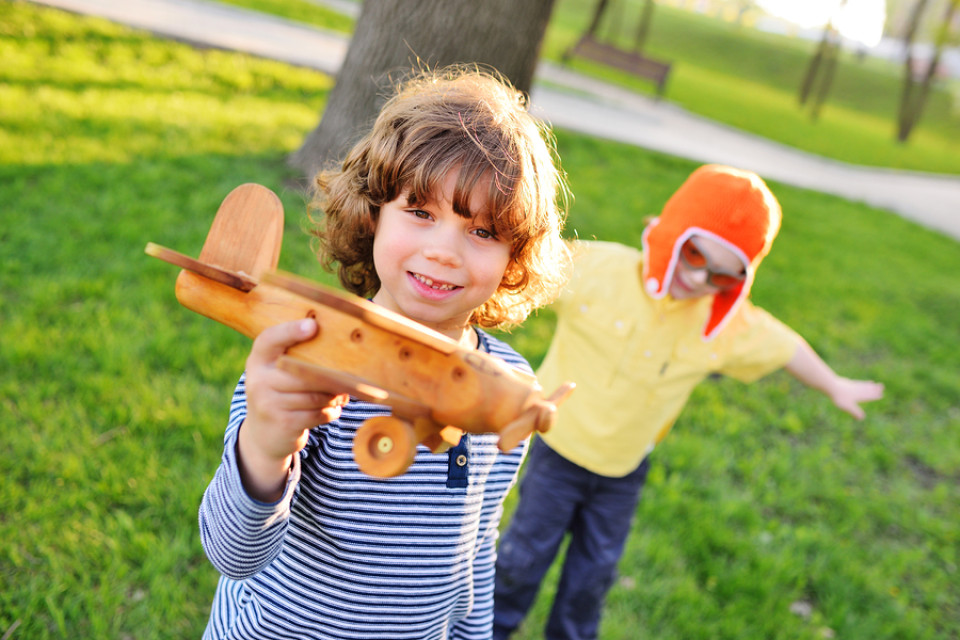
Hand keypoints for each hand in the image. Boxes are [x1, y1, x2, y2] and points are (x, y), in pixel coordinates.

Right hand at [237, 318, 348, 499]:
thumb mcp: (278, 371)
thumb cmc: (281, 392)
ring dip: (333, 396)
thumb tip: (341, 347)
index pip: (270, 339)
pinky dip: (331, 411)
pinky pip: (317, 413)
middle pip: (304, 372)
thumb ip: (297, 356)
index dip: (291, 330)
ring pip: (315, 395)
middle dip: (330, 376)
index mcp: (258, 360)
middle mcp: (258, 380)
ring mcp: (268, 404)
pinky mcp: (283, 424)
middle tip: (347, 377)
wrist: (263, 434)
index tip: (313, 325)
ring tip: (340, 394)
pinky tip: (332, 409)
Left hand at [829, 377, 883, 419]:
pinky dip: (859, 382)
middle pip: (867, 389)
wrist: (831, 386)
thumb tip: (862, 418)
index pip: (869, 396)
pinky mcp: (846, 383)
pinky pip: (855, 383)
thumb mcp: (848, 406)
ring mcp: (852, 385)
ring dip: (868, 384)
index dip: (874, 395)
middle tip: (881, 386)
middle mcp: (857, 389)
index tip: (881, 394)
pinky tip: (858, 382)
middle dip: (874, 388)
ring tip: (872, 383)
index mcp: (859, 395)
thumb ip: (855, 412)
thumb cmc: (840, 397)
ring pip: (862, 385)